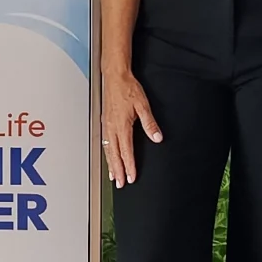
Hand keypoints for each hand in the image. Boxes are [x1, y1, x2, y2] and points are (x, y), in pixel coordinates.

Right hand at [100, 69, 160, 185]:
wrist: (115, 77)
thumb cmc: (128, 89)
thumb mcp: (143, 105)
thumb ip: (150, 123)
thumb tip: (157, 137)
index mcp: (122, 126)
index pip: (126, 151)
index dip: (129, 166)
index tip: (131, 177)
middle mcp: (112, 128)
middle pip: (114, 154)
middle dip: (118, 170)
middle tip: (120, 184)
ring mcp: (106, 125)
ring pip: (108, 150)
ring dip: (111, 164)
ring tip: (113, 176)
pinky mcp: (104, 122)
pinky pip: (105, 143)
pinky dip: (107, 154)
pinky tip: (108, 157)